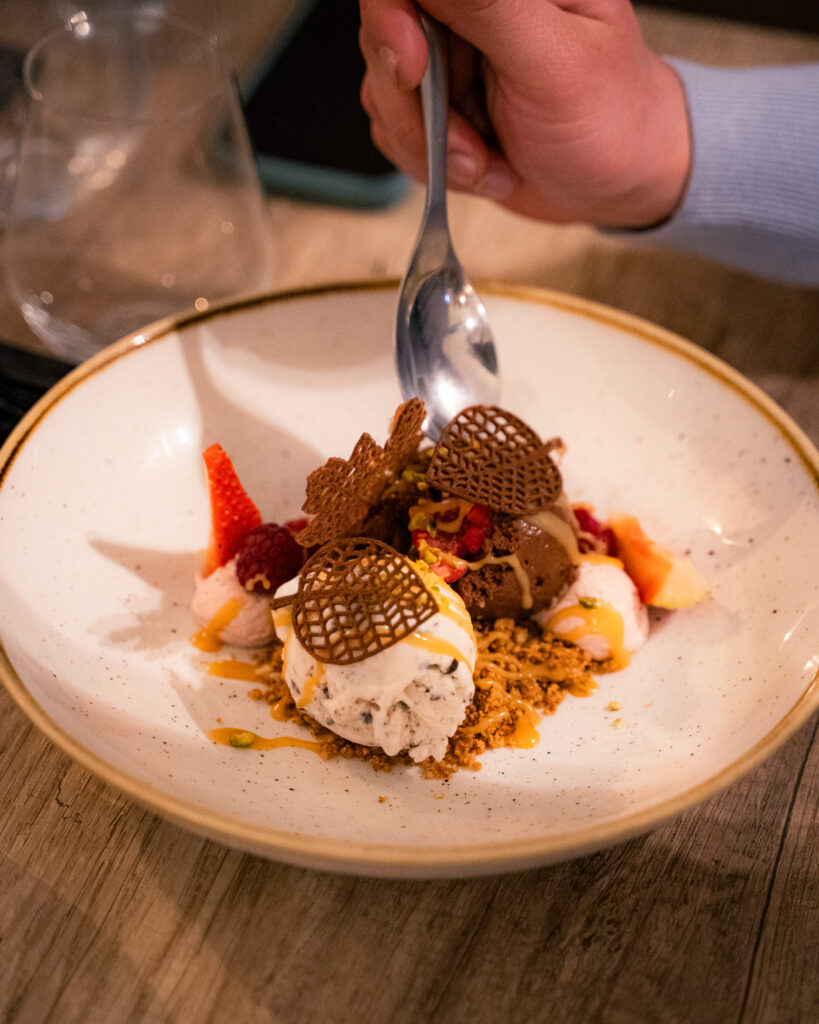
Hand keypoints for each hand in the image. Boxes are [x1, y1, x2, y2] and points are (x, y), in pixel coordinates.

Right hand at [359, 0, 690, 226]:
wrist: (620, 181)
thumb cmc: (611, 118)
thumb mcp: (553, 60)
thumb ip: (488, 5)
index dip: (391, 18)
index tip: (411, 68)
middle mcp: (474, 5)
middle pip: (385, 32)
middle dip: (414, 105)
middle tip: (465, 141)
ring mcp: (452, 52)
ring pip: (384, 88)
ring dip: (429, 144)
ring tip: (486, 160)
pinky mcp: (440, 100)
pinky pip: (396, 128)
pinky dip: (432, 161)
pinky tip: (483, 166)